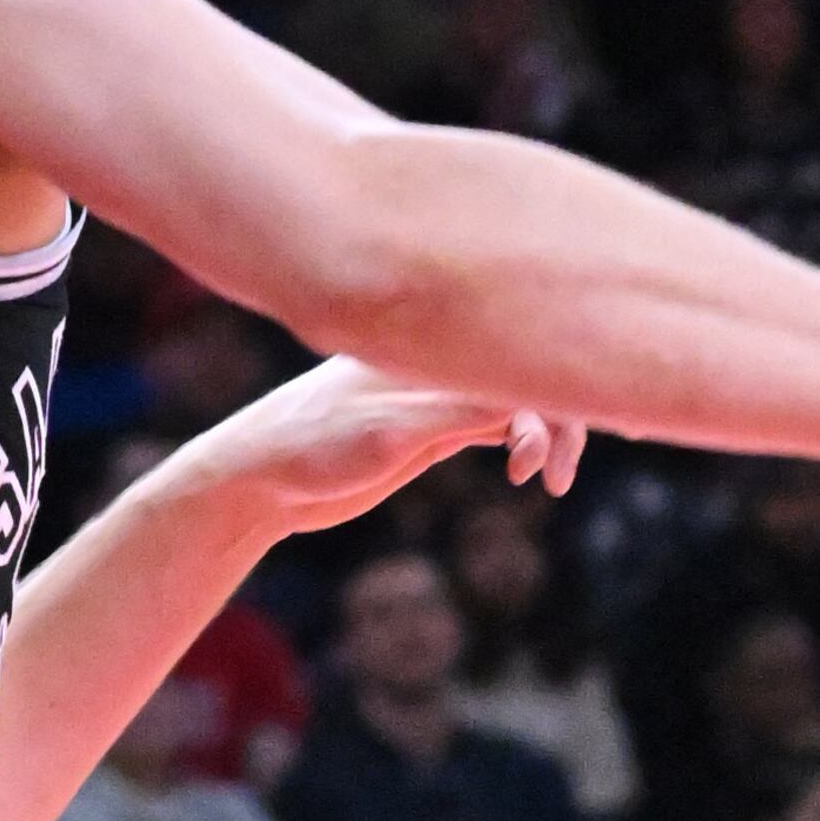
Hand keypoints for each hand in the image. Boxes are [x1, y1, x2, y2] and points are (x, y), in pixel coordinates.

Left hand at [207, 352, 582, 539]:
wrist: (260, 479)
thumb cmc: (314, 446)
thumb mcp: (391, 433)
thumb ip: (458, 413)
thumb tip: (531, 399)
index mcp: (423, 341)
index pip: (511, 350)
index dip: (555, 390)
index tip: (558, 449)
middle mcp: (433, 357)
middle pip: (520, 368)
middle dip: (559, 413)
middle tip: (555, 478)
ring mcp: (433, 389)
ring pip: (511, 395)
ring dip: (540, 430)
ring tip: (537, 479)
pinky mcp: (428, 424)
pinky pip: (492, 418)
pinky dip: (519, 437)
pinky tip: (524, 471)